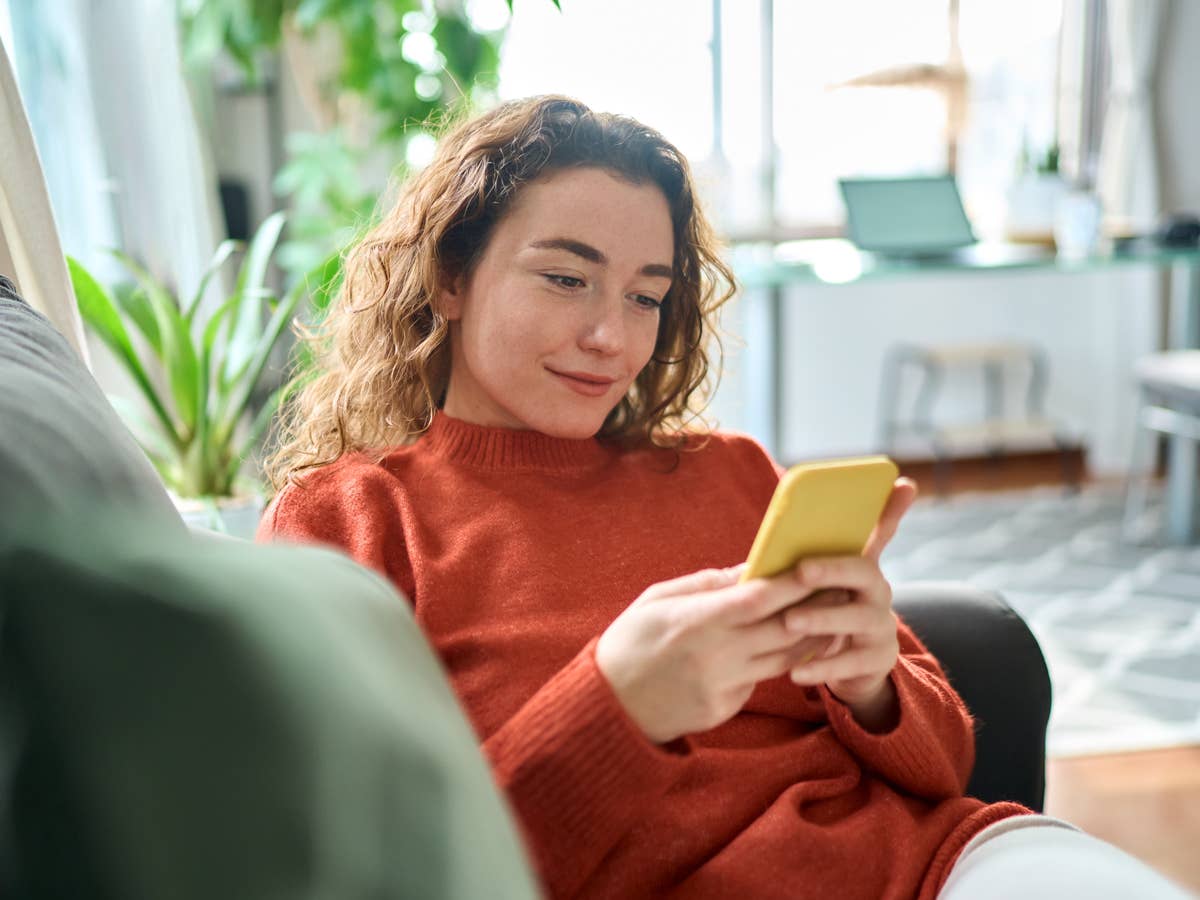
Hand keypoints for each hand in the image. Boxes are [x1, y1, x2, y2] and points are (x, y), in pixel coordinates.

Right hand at [596, 565, 841, 743]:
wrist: (609, 705)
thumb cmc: (630, 640)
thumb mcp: (657, 599)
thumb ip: (705, 584)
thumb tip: (748, 569)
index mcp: (695, 621)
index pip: (758, 599)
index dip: (792, 582)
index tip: (816, 565)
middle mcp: (715, 655)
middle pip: (782, 629)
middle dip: (815, 607)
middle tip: (841, 587)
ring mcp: (722, 686)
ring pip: (783, 660)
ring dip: (811, 638)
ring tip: (832, 616)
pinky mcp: (725, 708)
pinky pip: (760, 681)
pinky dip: (777, 663)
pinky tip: (792, 648)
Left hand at [780, 478, 917, 726]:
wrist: (853, 666)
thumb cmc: (830, 610)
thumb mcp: (826, 581)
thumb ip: (814, 553)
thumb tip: (811, 515)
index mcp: (864, 566)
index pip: (878, 532)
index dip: (891, 510)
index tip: (900, 484)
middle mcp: (879, 592)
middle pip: (864, 572)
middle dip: (832, 569)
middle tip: (801, 570)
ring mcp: (881, 626)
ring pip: (856, 618)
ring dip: (821, 618)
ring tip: (789, 621)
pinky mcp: (877, 660)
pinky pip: (850, 663)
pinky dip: (821, 666)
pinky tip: (795, 671)